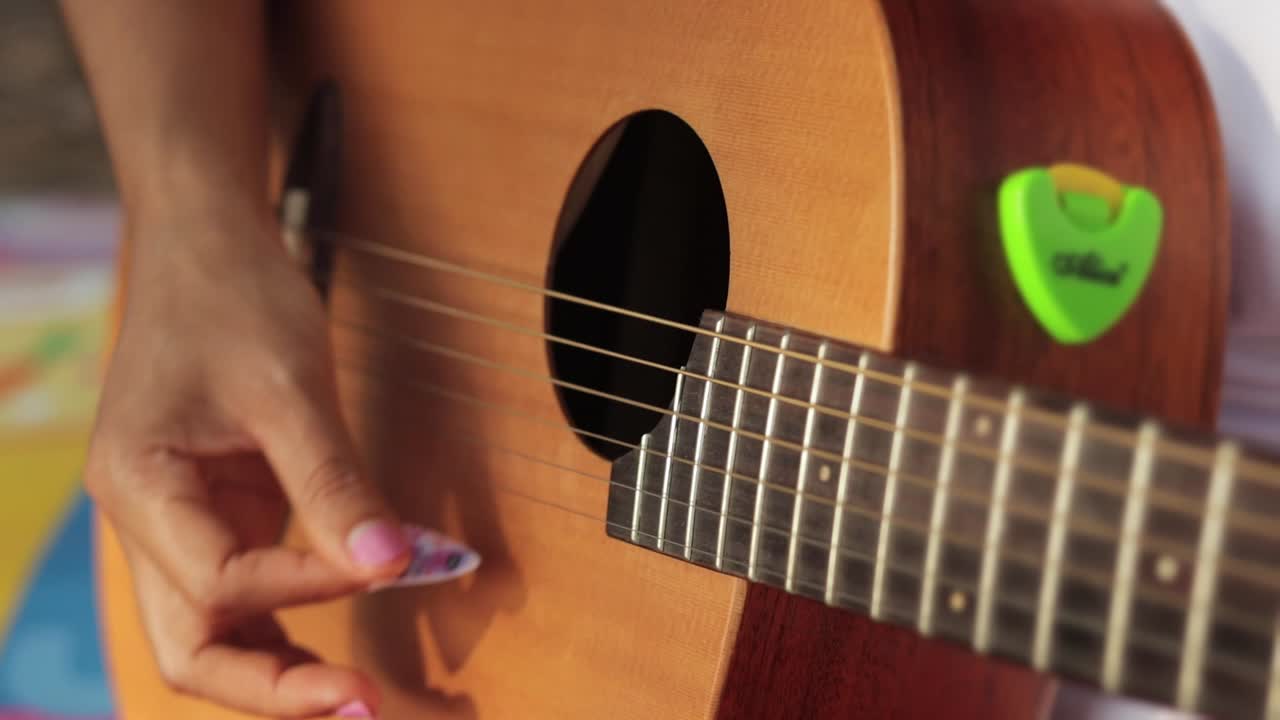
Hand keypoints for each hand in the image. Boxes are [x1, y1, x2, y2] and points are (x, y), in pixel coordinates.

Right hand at [87, 211, 407, 718]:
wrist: (207, 244)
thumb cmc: (235, 297)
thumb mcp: (290, 386)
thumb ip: (334, 482)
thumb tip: (394, 566)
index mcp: (140, 486)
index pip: (217, 581)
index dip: (303, 586)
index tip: (385, 564)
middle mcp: (147, 522)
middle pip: (193, 648)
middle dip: (275, 692)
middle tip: (367, 709)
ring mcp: (180, 526)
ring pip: (215, 639)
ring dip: (283, 677)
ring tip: (366, 702)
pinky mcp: (220, 517)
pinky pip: (247, 599)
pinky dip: (292, 630)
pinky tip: (343, 654)